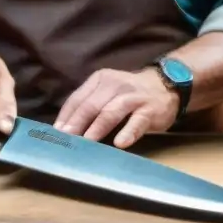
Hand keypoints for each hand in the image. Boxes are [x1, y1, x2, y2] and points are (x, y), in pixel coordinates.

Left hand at [53, 67, 178, 148]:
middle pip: (91, 105)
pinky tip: (120, 143)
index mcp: (100, 79)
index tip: (56, 133)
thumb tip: (64, 128)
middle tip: (67, 140)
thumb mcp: (107, 91)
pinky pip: (137, 122)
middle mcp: (115, 85)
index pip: (77, 98)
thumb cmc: (129, 94)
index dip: (65, 116)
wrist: (165, 86)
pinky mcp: (149, 110)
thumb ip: (89, 104)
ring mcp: (133, 97)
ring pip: (111, 112)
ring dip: (97, 128)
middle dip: (77, 124)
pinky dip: (128, 132)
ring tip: (86, 142)